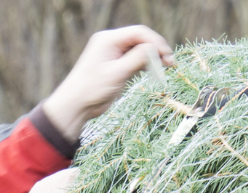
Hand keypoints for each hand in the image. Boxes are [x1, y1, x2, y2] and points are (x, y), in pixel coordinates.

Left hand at [42, 26, 173, 140]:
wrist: (76, 104)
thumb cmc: (91, 88)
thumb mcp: (117, 72)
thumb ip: (137, 58)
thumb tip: (155, 49)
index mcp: (108, 39)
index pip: (139, 32)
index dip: (156, 42)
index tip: (168, 56)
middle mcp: (112, 43)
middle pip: (141, 39)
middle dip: (157, 49)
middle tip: (171, 64)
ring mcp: (114, 54)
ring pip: (140, 49)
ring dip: (154, 57)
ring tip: (166, 67)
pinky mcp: (117, 65)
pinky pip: (136, 59)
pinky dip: (147, 64)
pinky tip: (155, 71)